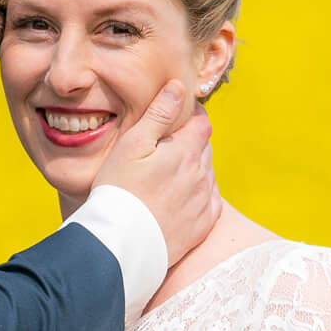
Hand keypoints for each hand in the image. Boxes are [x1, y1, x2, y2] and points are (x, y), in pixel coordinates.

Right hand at [96, 80, 218, 266]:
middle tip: (166, 150)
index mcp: (186, 150)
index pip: (201, 122)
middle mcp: (201, 174)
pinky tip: (181, 198)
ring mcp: (204, 201)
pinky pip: (210, 201)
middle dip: (190, 143)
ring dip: (194, 169)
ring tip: (167, 177)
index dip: (190, 117)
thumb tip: (178, 88)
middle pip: (204, 148)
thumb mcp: (132, 145)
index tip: (175, 121)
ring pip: (207, 174)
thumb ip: (158, 114)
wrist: (121, 243)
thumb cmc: (119, 190)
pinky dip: (200, 194)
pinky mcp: (202, 225)